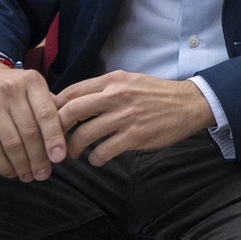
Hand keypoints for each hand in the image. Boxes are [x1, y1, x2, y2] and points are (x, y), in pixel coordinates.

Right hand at [0, 61, 66, 181]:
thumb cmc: (15, 87)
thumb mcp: (34, 87)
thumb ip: (50, 107)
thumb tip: (67, 136)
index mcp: (32, 82)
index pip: (46, 113)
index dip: (54, 137)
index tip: (59, 158)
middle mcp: (11, 92)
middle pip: (29, 131)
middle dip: (38, 157)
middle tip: (44, 174)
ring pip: (10, 142)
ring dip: (22, 164)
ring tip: (29, 176)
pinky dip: (2, 164)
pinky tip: (11, 172)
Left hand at [55, 71, 215, 166]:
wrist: (190, 103)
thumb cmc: (157, 94)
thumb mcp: (130, 81)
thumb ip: (104, 90)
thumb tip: (73, 104)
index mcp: (113, 80)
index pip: (71, 92)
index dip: (54, 108)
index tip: (50, 121)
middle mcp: (117, 95)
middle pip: (70, 112)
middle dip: (56, 130)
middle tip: (55, 140)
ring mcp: (125, 116)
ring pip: (83, 135)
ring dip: (73, 148)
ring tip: (74, 153)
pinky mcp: (135, 136)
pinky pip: (102, 152)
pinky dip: (95, 159)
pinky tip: (98, 158)